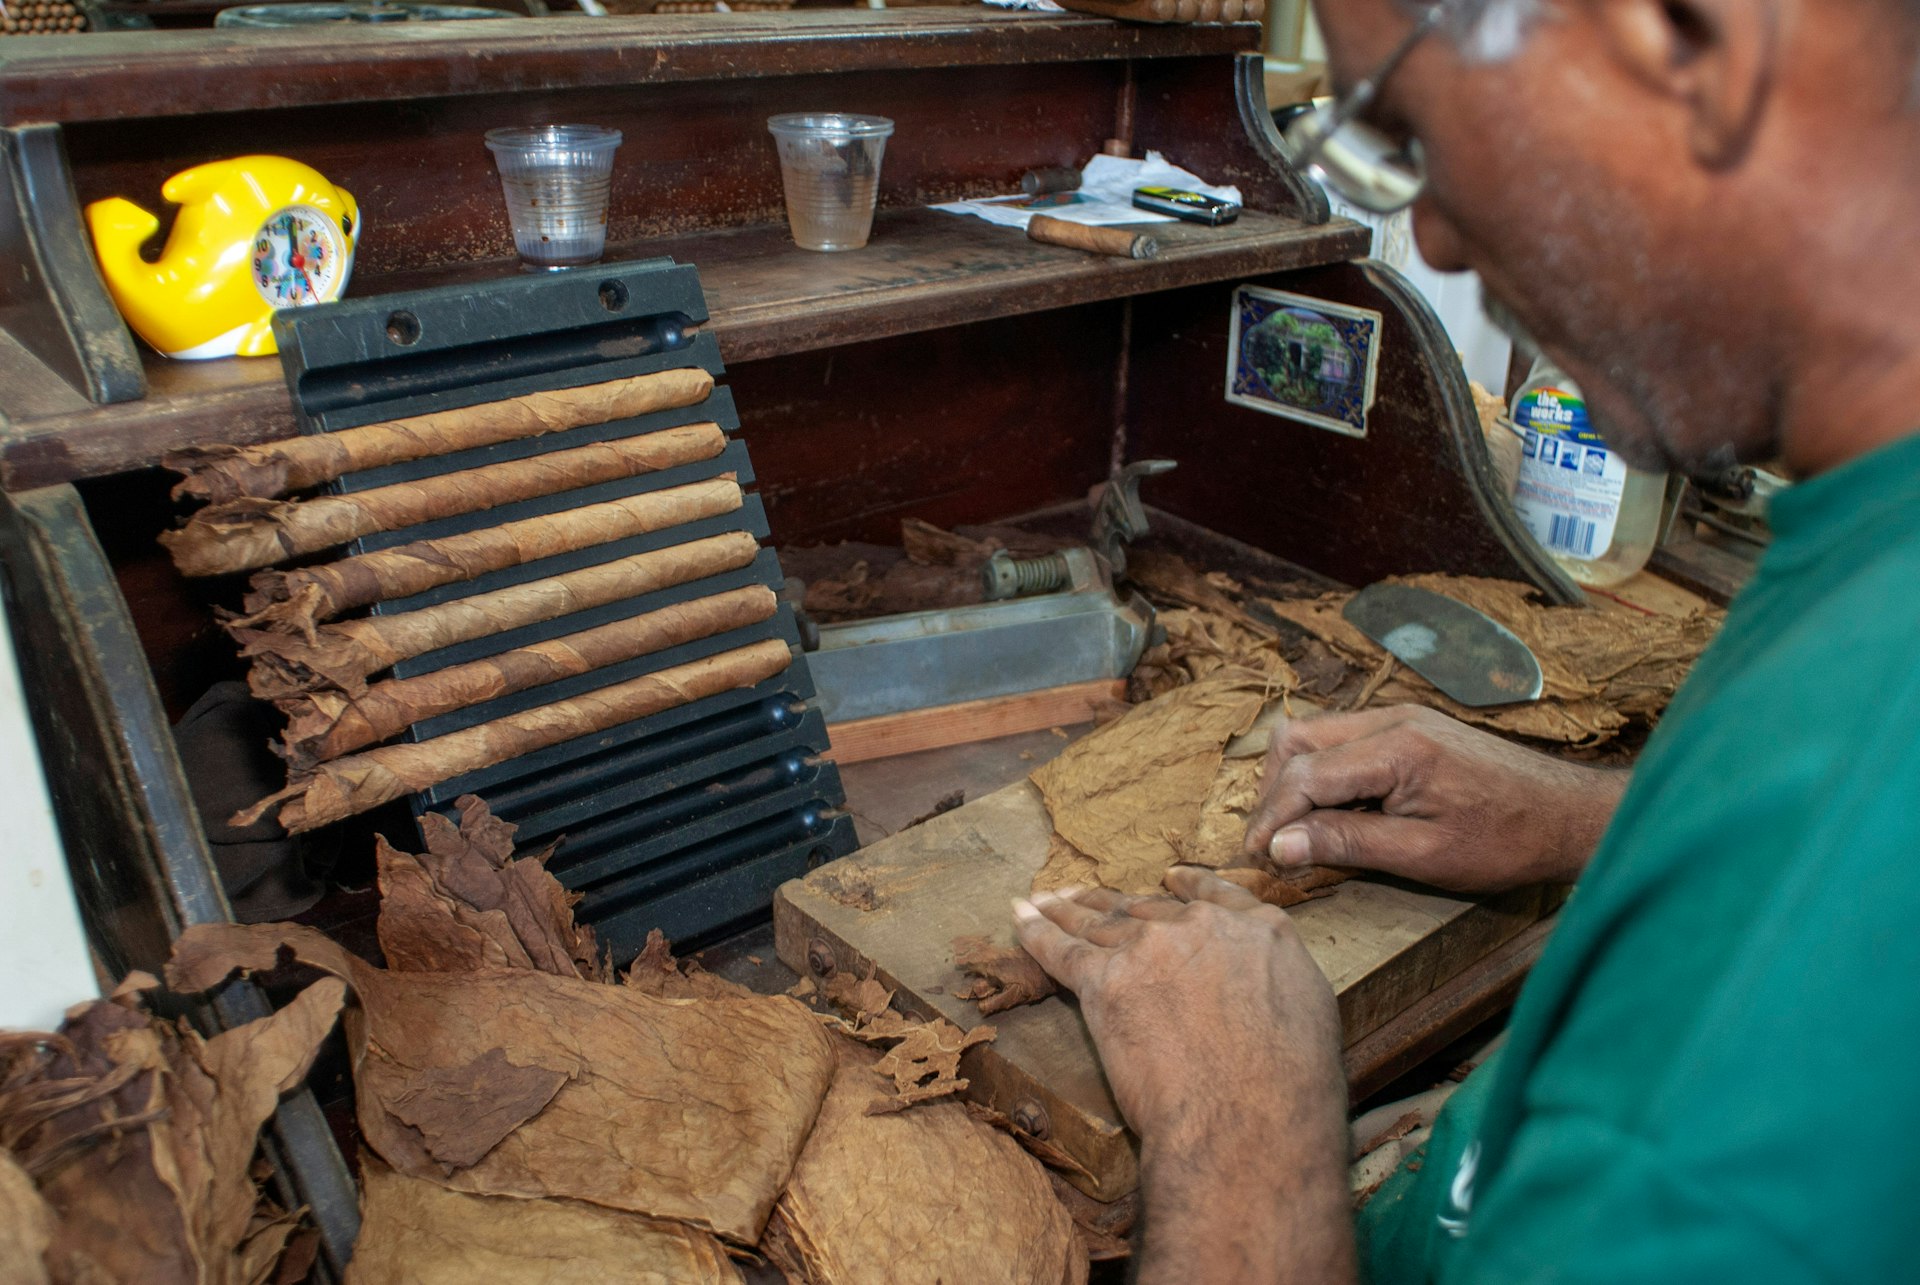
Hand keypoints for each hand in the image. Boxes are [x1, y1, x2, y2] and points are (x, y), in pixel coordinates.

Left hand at [1014, 869, 1352, 1283]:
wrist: (1247, 1119)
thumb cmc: (1290, 1088)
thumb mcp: (1309, 1012)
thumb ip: (1275, 982)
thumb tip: (1259, 991)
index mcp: (1260, 930)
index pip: (1214, 897)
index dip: (1186, 888)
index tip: (1168, 880)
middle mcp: (1201, 927)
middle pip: (1147, 911)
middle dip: (1115, 905)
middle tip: (1087, 898)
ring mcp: (1150, 949)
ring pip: (1100, 923)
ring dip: (1068, 910)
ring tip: (1046, 899)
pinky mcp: (1104, 981)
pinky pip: (1060, 949)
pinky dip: (1034, 931)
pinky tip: (1019, 916)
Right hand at [1242, 705, 1626, 892]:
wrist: (1568, 815)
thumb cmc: (1506, 841)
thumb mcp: (1422, 855)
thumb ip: (1346, 843)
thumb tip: (1279, 846)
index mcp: (1396, 748)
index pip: (1304, 775)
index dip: (1272, 819)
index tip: (1257, 859)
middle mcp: (1392, 719)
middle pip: (1298, 741)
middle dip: (1275, 793)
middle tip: (1273, 844)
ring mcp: (1401, 718)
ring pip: (1317, 736)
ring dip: (1297, 781)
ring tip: (1300, 832)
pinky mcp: (1411, 728)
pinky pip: (1345, 741)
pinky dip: (1326, 774)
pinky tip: (1337, 814)